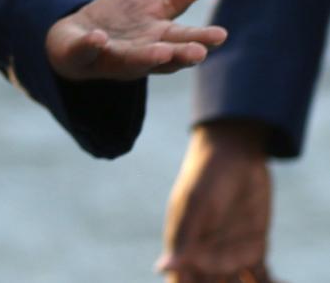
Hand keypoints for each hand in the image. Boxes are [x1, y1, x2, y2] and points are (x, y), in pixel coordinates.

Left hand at [45, 0, 246, 80]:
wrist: (82, 34)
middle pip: (165, 56)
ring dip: (145, 57)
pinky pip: (85, 51)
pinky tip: (98, 38)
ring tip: (159, 52)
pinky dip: (91, 46)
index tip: (219, 35)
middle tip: (197, 53)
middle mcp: (143, 53)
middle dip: (180, 55)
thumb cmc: (130, 18)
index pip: (187, 40)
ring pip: (131, 60)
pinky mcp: (81, 52)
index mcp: (164, 39)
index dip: (202, 39)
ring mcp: (112, 55)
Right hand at [159, 120, 275, 282]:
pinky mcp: (255, 249)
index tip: (207, 281)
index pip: (184, 281)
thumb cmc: (206, 175)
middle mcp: (207, 255)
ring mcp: (231, 253)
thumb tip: (161, 269)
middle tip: (232, 278)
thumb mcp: (196, 205)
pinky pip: (261, 278)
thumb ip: (183, 239)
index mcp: (186, 247)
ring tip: (247, 277)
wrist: (235, 153)